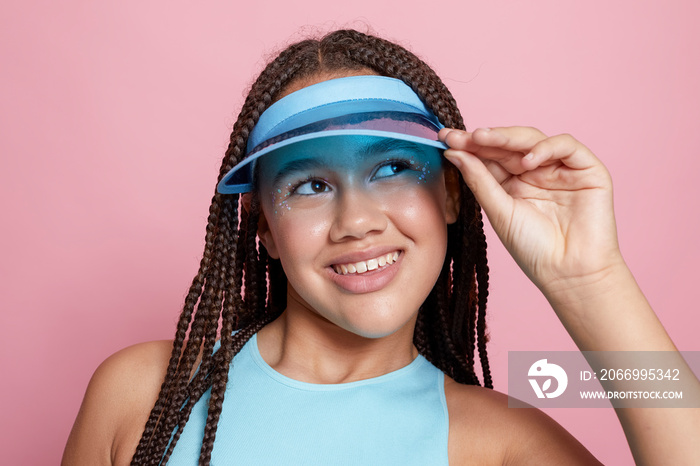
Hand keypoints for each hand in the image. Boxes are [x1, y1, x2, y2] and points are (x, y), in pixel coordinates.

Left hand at [440, 126, 623, 294]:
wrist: (569, 274)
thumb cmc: (534, 249)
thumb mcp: (498, 211)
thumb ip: (479, 180)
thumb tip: (453, 153)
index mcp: (513, 183)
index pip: (490, 156)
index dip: (469, 146)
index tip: (445, 139)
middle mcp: (537, 172)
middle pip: (509, 145)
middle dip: (483, 138)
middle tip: (459, 136)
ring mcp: (561, 169)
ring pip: (533, 139)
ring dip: (508, 138)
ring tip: (484, 140)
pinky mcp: (587, 169)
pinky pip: (566, 146)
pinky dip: (545, 148)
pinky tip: (526, 161)